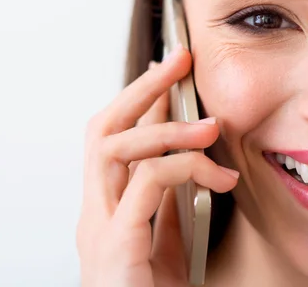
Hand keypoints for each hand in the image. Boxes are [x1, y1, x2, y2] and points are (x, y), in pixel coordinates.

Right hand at [76, 45, 238, 286]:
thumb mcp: (163, 240)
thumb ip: (166, 200)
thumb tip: (186, 156)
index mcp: (105, 206)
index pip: (113, 136)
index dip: (138, 98)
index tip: (168, 69)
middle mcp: (93, 209)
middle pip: (101, 129)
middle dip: (140, 89)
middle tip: (177, 61)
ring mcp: (98, 226)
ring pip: (112, 147)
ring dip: (163, 127)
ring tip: (208, 125)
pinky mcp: (114, 246)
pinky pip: (143, 186)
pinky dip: (179, 169)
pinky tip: (214, 175)